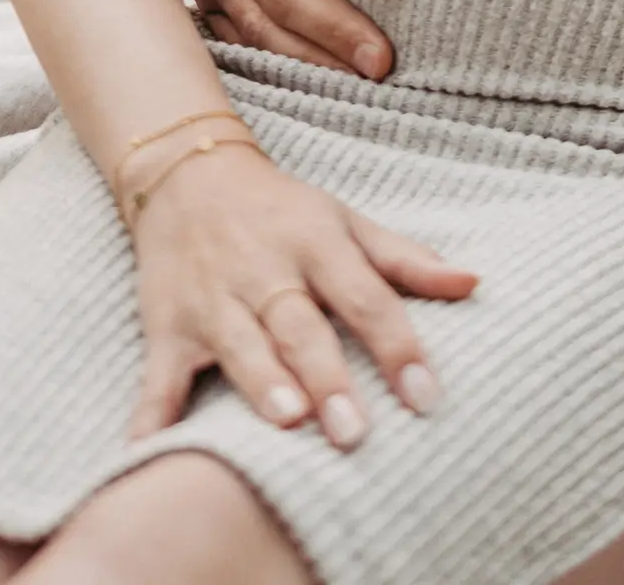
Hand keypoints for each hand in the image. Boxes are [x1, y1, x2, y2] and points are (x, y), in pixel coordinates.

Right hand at [127, 140, 476, 444]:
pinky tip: (149, 448)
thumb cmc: (283, 211)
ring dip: (261, 381)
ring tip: (289, 419)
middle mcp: (266, 271)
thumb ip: (406, 260)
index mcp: (318, 243)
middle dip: (327, 376)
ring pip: (239, 344)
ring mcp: (213, 299)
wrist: (188, 174)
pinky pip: (158, 375)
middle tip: (354, 432)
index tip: (426, 396)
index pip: (367, 297)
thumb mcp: (347, 222)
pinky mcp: (165, 325)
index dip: (398, 346)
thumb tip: (474, 283)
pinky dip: (152, 412)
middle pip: (300, 326)